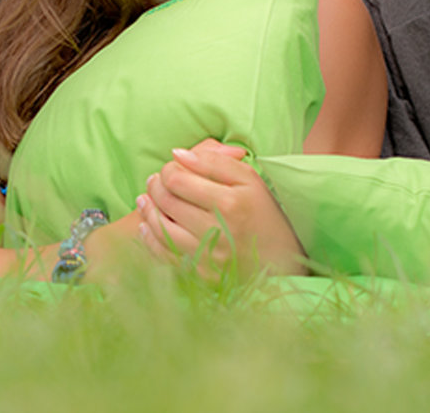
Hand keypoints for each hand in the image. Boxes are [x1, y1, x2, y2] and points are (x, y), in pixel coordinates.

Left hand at [136, 139, 304, 277]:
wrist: (283, 265)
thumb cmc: (265, 216)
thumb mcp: (250, 181)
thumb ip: (215, 162)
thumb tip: (177, 154)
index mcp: (229, 203)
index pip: (177, 179)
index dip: (167, 169)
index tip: (171, 168)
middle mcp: (217, 231)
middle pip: (166, 201)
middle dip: (155, 186)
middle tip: (155, 181)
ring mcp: (208, 256)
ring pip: (160, 228)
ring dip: (147, 210)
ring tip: (146, 199)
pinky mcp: (201, 276)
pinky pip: (164, 254)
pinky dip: (149, 237)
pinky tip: (146, 225)